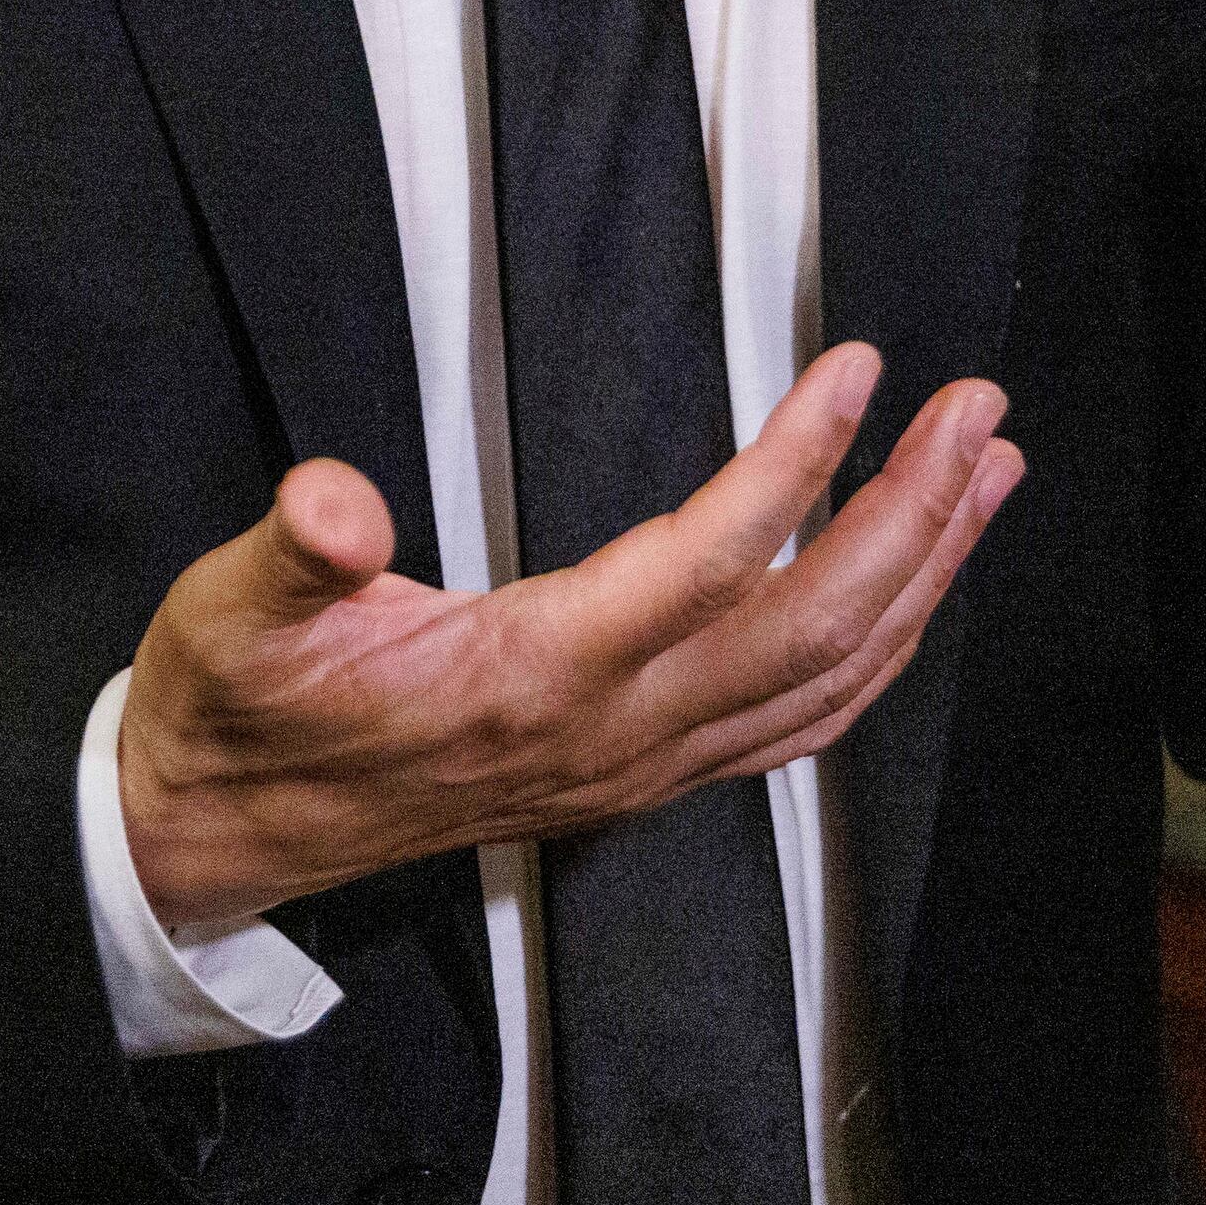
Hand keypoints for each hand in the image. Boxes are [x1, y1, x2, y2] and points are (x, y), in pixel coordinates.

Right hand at [116, 341, 1023, 932]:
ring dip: (923, 578)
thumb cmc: (236, 712)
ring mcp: (637, 766)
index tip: (857, 369)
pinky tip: (910, 592)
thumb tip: (334, 502)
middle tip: (981, 410)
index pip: (708, 565)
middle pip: (811, 628)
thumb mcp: (231, 616)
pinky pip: (796, 724)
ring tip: (988, 478)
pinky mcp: (639, 776)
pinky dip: (877, 653)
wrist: (218, 836)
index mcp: (530, 674)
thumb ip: (291, 554)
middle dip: (914, 515)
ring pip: (825, 683)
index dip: (795, 464)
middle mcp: (610, 732)